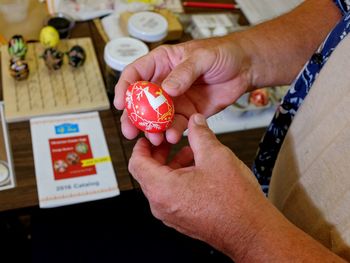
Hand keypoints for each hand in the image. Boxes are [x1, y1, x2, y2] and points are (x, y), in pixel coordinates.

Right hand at [114, 36, 252, 144]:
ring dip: (153, 129)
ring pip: (157, 117)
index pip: (135, 74)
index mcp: (162, 63)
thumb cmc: (223, 53)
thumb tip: (167, 89)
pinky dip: (172, 132)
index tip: (120, 103)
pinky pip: (176, 125)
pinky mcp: (188, 113)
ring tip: (154, 137)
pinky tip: (173, 136)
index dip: (124, 88)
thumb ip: (184, 72)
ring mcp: (175, 100)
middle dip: (134, 117)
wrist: (244, 68)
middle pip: (142, 101)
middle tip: (130, 130)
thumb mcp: (202, 57)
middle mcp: (164, 83)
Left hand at [128, 114, 266, 258]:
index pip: (136, 163)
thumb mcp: (215, 156)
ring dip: (173, 165)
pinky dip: (179, 179)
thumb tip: (195, 122)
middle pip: (148, 173)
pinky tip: (198, 169)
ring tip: (192, 152)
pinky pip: (172, 195)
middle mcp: (162, 205)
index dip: (142, 146)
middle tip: (172, 141)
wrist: (252, 232)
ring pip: (162, 184)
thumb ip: (200, 134)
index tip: (150, 137)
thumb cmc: (235, 203)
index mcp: (162, 189)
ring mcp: (172, 215)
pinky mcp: (183, 220)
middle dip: (161, 153)